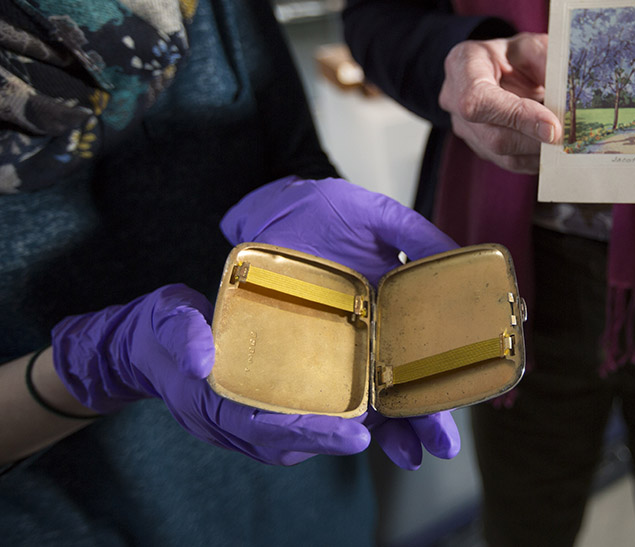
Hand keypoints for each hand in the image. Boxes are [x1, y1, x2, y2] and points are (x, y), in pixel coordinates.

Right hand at [52, 284, 371, 465]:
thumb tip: (202, 359)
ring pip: (284, 443)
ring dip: (323, 436)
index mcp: (207, 404)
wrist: (135, 346)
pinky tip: (338, 408)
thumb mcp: (167, 317)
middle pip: (282, 444)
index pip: (264, 428)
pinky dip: (311, 425)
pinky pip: (280, 430)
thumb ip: (184, 333)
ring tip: (365, 421)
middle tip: (371, 431)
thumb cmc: (157, 329)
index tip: (354, 434)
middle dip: (327, 440)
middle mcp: (222, 423)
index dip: (310, 432)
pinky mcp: (242, 416)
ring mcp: (232, 425)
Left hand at [220, 176, 462, 467]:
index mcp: (397, 303)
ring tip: (413, 456)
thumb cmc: (317, 208)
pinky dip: (344, 424)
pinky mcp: (305, 360)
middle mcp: (376, 333)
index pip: (435, 345)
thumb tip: (457, 255)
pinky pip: (328, 396)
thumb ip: (414, 232)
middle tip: (445, 444)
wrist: (263, 211)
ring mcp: (343, 349)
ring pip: (375, 398)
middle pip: (411, 382)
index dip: (459, 370)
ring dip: (397, 432)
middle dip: (431, 418)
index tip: (482, 389)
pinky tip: (363, 444)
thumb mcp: (372, 213)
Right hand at [440, 32, 561, 172]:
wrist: (499, 68)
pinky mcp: (479, 146)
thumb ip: (547, 66)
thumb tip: (566, 102)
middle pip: (493, 135)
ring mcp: (464, 127)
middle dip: (535, 140)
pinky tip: (552, 146)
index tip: (552, 127)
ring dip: (538, 151)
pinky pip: (509, 162)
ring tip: (564, 141)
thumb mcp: (532, 47)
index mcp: (463, 65)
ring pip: (502, 154)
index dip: (517, 116)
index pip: (480, 100)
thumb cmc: (513, 55)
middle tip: (569, 137)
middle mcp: (454, 99)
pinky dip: (535, 158)